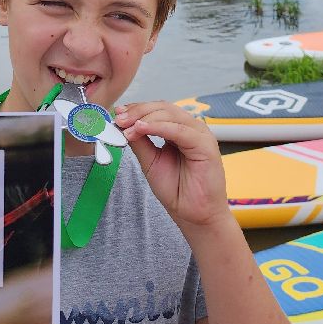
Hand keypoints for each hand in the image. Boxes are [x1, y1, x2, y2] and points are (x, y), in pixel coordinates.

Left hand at [113, 101, 228, 229]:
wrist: (194, 215)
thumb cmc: (177, 190)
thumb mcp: (150, 162)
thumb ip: (140, 142)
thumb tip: (123, 125)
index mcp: (180, 130)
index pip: (157, 110)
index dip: (136, 109)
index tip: (116, 113)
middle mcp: (191, 128)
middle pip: (163, 108)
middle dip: (138, 111)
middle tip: (118, 119)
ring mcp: (200, 135)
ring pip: (170, 115)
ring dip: (144, 117)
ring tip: (126, 126)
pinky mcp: (205, 145)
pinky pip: (179, 130)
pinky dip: (158, 127)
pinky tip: (141, 128)